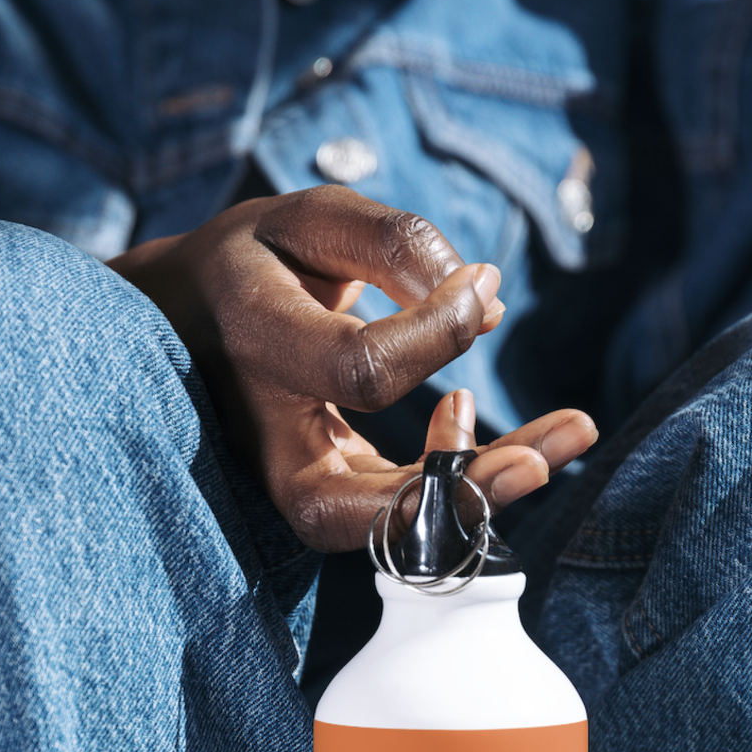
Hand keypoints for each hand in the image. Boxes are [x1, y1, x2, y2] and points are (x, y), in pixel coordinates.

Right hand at [109, 188, 595, 549]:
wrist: (182, 324)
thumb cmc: (255, 263)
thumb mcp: (311, 221)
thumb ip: (395, 244)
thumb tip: (486, 300)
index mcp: (254, 340)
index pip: (361, 367)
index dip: (436, 333)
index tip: (478, 286)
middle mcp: (263, 437)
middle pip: (360, 501)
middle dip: (462, 488)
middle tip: (545, 458)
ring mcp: (289, 483)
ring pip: (387, 529)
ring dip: (487, 496)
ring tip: (569, 438)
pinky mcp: (325, 501)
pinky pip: (402, 519)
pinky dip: (470, 489)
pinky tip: (517, 446)